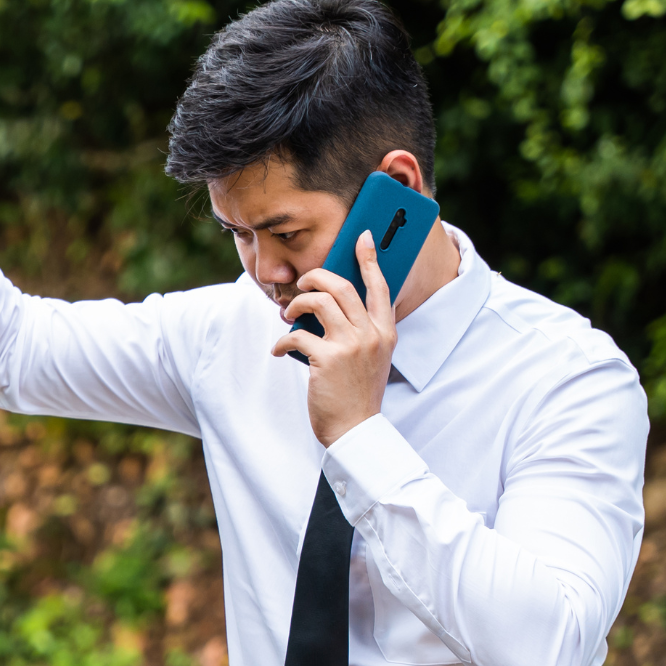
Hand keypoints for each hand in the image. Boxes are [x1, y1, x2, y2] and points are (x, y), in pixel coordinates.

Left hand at [271, 229, 396, 445]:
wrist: (355, 428)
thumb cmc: (357, 393)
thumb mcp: (372, 358)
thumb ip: (361, 332)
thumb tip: (330, 308)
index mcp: (385, 331)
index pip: (380, 286)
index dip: (369, 259)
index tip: (361, 237)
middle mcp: (372, 334)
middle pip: (341, 286)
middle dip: (315, 277)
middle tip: (302, 284)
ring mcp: (351, 345)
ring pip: (319, 302)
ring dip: (297, 305)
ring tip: (289, 315)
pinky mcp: (327, 359)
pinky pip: (297, 336)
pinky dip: (283, 342)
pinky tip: (279, 351)